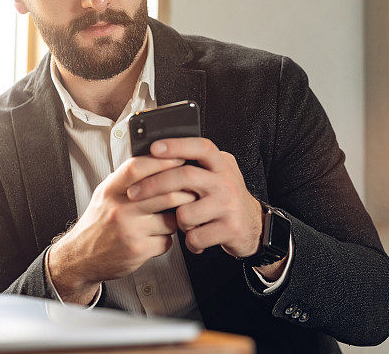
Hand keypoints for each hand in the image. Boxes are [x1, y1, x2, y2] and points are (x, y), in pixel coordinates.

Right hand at [48, 155, 196, 303]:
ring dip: (177, 218)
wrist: (80, 257)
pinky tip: (157, 236)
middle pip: (165, 193)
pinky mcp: (138, 250)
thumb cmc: (98, 222)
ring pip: (171, 219)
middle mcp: (119, 209)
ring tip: (170, 216)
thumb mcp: (106, 193)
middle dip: (185, 192)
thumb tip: (160, 158)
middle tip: (193, 190)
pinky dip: (167, 238)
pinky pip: (166, 240)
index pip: (138, 168)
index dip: (163, 161)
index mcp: (111, 190)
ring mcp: (129, 230)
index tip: (181, 158)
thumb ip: (128, 178)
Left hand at [126, 138, 262, 258]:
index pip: (200, 147)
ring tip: (187, 223)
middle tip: (133, 193)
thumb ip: (196, 164)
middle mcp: (227, 181)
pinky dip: (191, 242)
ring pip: (185, 213)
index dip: (177, 145)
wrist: (255, 226)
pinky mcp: (230, 229)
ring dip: (178, 222)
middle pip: (185, 177)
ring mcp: (229, 205)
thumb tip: (158, 153)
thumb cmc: (226, 199)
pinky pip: (195, 237)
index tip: (154, 148)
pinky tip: (197, 239)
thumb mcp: (218, 174)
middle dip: (154, 185)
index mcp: (221, 165)